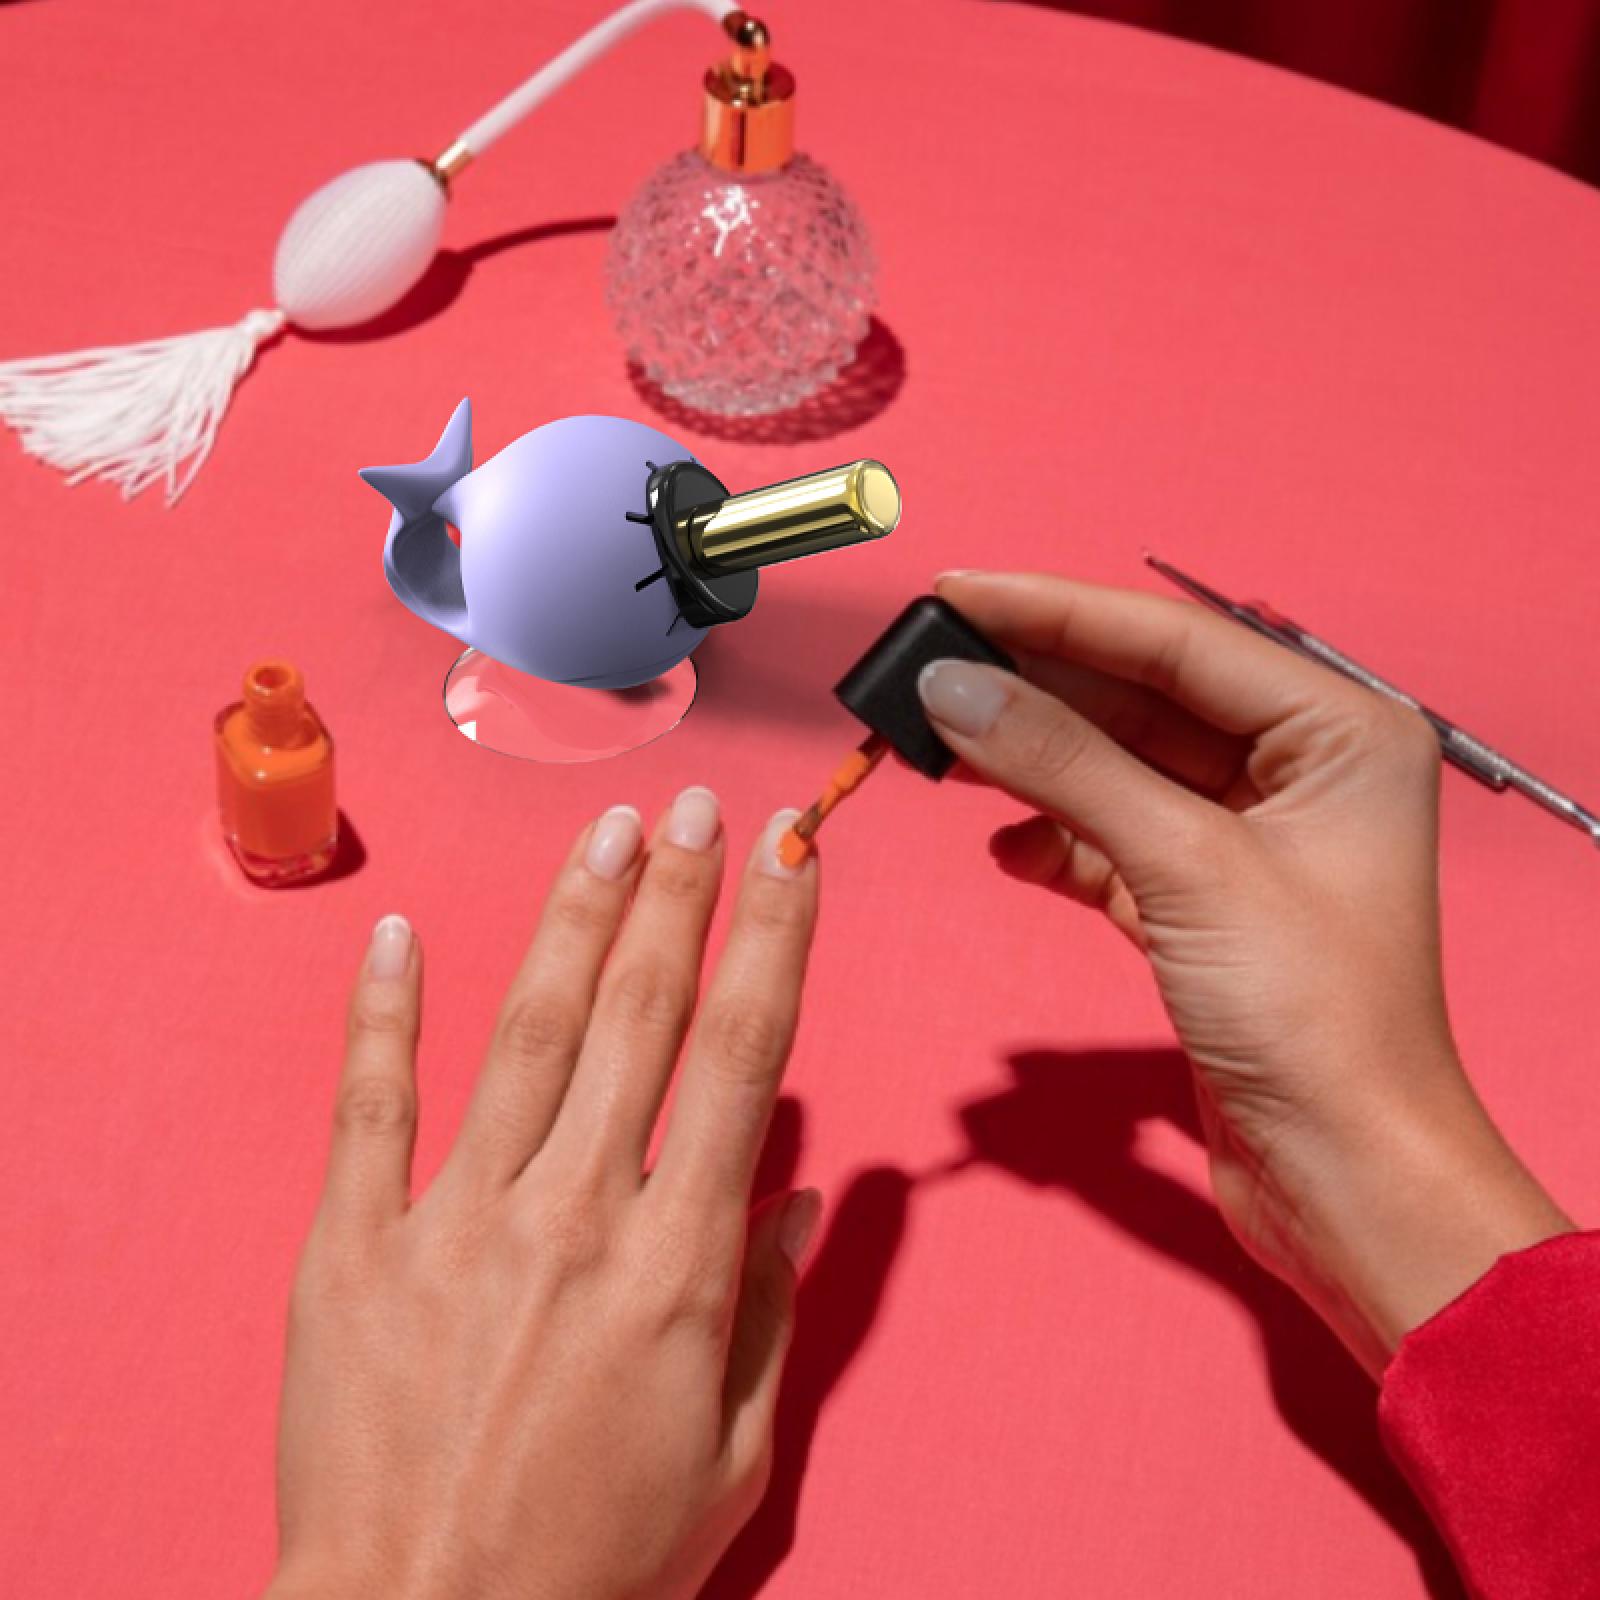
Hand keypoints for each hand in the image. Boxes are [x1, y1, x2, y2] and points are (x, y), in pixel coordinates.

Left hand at [268, 792, 822, 1599]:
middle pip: (641, 1012)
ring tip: (608, 832)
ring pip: (529, 1031)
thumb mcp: (728, 1458)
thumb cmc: (591, 1564)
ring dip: (575, 919)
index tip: (794, 857)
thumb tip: (797, 1198)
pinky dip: (383, 1011)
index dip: (774, 939)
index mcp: (677, 1262)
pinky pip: (370, 1105)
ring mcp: (456, 1219)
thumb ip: (768, 1313)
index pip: (741, 1056)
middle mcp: (575, 1213)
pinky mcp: (355, 1246)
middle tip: (701, 805)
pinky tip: (398, 932)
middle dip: (680, 891)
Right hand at [922, 571, 1570, 1373]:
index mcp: (1339, 732)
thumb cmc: (1316, 1023)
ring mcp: (1250, 838)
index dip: (1056, 612)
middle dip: (1033, 686)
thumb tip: (954, 691)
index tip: (957, 592)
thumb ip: (1065, 766)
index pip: (1174, 640)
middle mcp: (1300, 770)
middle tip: (929, 662)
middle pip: (1141, 697)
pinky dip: (1056, 839)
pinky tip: (1006, 844)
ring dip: (1031, 761)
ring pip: (1118, 768)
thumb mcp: (1185, 869)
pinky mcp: (1204, 902)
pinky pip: (1112, 839)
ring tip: (940, 743)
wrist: (1344, 1181)